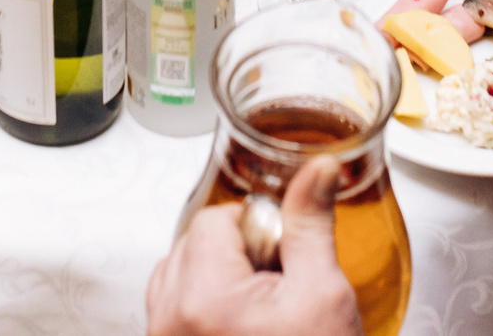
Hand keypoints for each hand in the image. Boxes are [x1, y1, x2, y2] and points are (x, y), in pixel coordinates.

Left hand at [147, 157, 361, 335]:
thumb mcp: (323, 293)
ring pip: (182, 270)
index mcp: (203, 297)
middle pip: (196, 242)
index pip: (218, 219)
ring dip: (220, 275)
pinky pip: (173, 305)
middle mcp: (169, 319)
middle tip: (279, 289)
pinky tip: (244, 324)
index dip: (261, 231)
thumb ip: (311, 224)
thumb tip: (317, 171)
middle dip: (241, 253)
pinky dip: (204, 303)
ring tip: (263, 310)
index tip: (285, 260)